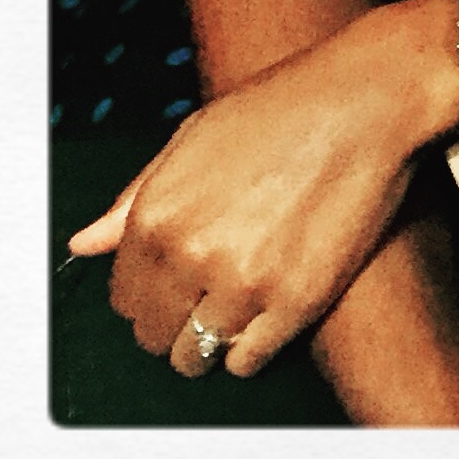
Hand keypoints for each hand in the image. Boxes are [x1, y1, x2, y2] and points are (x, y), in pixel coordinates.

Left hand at [66, 0, 454, 378]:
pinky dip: (253, 345)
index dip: (150, 292)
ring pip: (196, 357)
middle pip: (155, 335)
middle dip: (177, 319)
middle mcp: (191, 256)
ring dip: (212, 339)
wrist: (371, 97)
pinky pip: (248, 361)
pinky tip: (270, 309)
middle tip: (213, 292)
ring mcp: (243, 284)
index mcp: (158, 216)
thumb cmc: (287, 104)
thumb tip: (86, 243)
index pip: (125, 297)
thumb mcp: (196, 135)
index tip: (178, 282)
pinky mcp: (295, 303)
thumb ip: (136, 197)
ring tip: (242, 302)